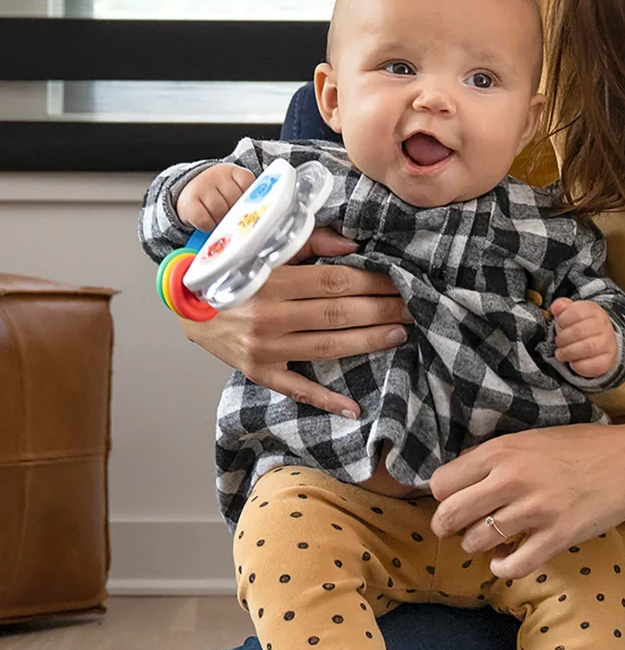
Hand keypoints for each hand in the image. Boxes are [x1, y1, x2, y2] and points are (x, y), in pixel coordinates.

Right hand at [175, 163, 255, 228]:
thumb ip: (247, 198)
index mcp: (234, 172)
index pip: (247, 183)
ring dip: (221, 220)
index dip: (247, 199)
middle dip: (235, 212)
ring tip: (219, 218)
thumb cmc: (221, 196)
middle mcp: (217, 175)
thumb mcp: (236, 191)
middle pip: (235, 199)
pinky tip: (208, 222)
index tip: (243, 205)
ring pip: (220, 210)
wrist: (192, 194)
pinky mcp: (189, 202)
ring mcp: (202, 187)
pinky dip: (208, 226)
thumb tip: (256, 217)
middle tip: (231, 215)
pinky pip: (204, 220)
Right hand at [181, 228, 413, 416]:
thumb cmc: (232, 270)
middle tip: (412, 306)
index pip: (335, 281)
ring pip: (328, 347)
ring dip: (368, 342)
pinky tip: (354, 408)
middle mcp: (268, 316)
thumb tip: (355, 246)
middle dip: (381, 310)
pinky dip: (326, 401)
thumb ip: (310, 241)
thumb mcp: (264, 247)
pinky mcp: (259, 372)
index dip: (372, 282)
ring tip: (400, 333)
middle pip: (338, 314)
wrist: (188, 304)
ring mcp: (264, 349)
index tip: (398, 280)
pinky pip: (297, 390)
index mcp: (271, 279)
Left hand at [430, 423, 624, 578]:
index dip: (441, 496)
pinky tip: (505, 561)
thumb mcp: (528, 439)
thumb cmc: (579, 447)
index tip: (451, 500)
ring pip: (477, 542)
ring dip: (476, 546)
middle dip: (446, 526)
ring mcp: (534, 510)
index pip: (442, 482)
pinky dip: (502, 568)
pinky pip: (512, 567)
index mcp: (501, 451)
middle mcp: (511, 479)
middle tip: (455, 528)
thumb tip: (458, 481)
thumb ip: (494, 458)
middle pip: (450, 514)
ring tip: (488, 541)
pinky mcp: (556, 537)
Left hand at [550, 297, 616, 377]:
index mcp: (594, 312)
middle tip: (558, 342)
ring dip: (568, 352)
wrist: (601, 342)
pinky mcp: (607, 361)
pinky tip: (572, 363)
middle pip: (579, 331)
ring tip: (561, 353)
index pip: (576, 312)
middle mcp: (604, 326)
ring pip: (587, 347)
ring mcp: (608, 344)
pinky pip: (593, 365)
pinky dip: (578, 366)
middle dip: (563, 338)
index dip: (562, 319)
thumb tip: (556, 306)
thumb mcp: (572, 313)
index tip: (560, 324)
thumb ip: (562, 308)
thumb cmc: (582, 327)